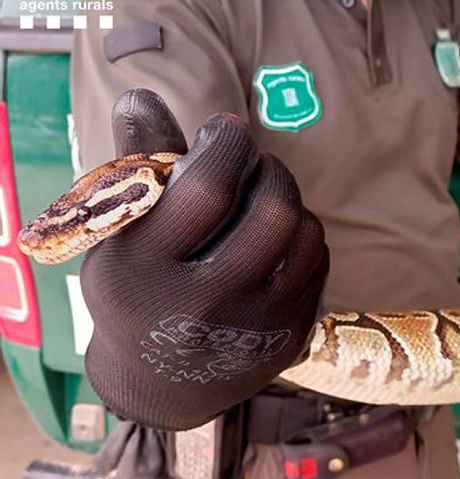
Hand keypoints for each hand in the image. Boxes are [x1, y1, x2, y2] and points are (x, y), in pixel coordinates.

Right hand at [82, 89, 328, 429]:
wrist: (162, 384)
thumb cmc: (136, 290)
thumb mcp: (121, 235)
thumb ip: (138, 166)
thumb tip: (144, 95)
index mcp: (146, 273)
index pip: (208, 189)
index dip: (228, 144)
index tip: (227, 129)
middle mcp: (204, 306)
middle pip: (272, 210)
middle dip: (271, 170)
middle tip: (254, 166)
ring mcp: (254, 328)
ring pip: (304, 232)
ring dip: (289, 201)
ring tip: (262, 202)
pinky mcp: (290, 337)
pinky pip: (319, 261)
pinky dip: (303, 236)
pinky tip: (276, 241)